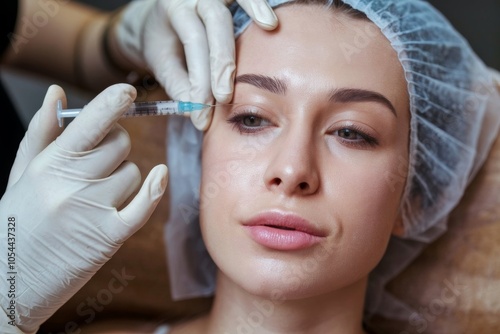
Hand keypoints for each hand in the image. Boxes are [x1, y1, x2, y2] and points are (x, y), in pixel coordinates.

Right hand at [0, 84, 167, 332]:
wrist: (6, 284)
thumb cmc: (15, 224)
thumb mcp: (21, 174)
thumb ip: (42, 133)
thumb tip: (58, 94)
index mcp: (48, 164)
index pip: (90, 124)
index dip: (112, 102)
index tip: (128, 91)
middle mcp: (70, 184)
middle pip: (120, 144)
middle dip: (117, 146)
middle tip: (101, 161)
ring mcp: (91, 211)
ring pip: (133, 173)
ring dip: (125, 178)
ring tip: (98, 196)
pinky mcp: (107, 238)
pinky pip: (143, 205)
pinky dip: (154, 188)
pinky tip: (159, 175)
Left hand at [114, 0, 277, 130]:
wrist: (158, 21)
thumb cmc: (163, 45)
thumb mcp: (162, 65)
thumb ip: (178, 86)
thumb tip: (195, 109)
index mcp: (173, 10)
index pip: (192, 44)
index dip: (200, 80)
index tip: (202, 113)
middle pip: (215, 22)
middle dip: (223, 62)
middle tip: (224, 98)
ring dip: (253, 10)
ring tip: (268, 27)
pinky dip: (258, 4)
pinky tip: (270, 20)